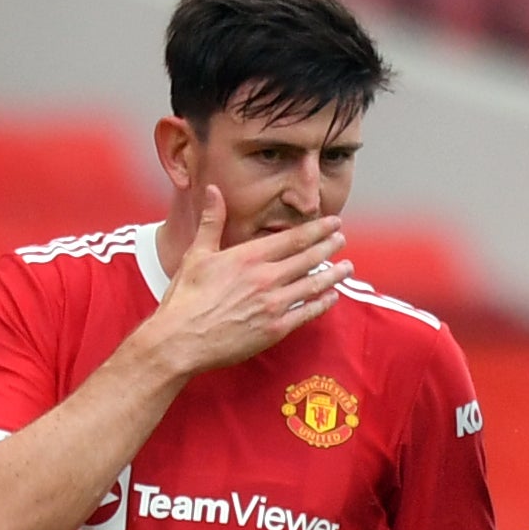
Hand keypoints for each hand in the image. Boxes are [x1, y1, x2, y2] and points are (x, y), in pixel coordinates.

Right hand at [146, 185, 352, 374]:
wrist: (180, 340)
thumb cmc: (185, 298)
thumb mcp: (197, 254)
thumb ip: (211, 221)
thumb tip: (212, 190)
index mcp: (248, 257)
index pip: (293, 238)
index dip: (318, 230)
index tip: (333, 223)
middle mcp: (265, 278)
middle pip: (308, 258)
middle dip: (329, 247)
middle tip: (342, 239)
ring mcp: (273, 305)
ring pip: (312, 285)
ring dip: (332, 274)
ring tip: (347, 267)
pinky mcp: (275, 330)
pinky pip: (306, 313)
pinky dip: (322, 303)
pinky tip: (332, 297)